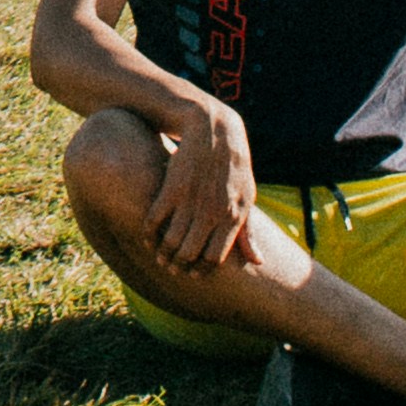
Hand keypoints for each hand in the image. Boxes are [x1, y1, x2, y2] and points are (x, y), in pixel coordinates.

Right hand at [141, 106, 259, 282]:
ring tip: (159, 258)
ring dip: (163, 253)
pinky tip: (148, 237)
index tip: (193, 275)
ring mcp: (192, 200)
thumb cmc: (234, 168)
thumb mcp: (247, 198)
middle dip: (179, 265)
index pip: (215, 258)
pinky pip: (156, 218)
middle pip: (191, 253)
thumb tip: (257, 263)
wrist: (215, 130)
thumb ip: (248, 232)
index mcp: (234, 217)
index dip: (202, 271)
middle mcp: (213, 212)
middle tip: (172, 269)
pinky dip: (149, 232)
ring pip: (172, 239)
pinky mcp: (173, 186)